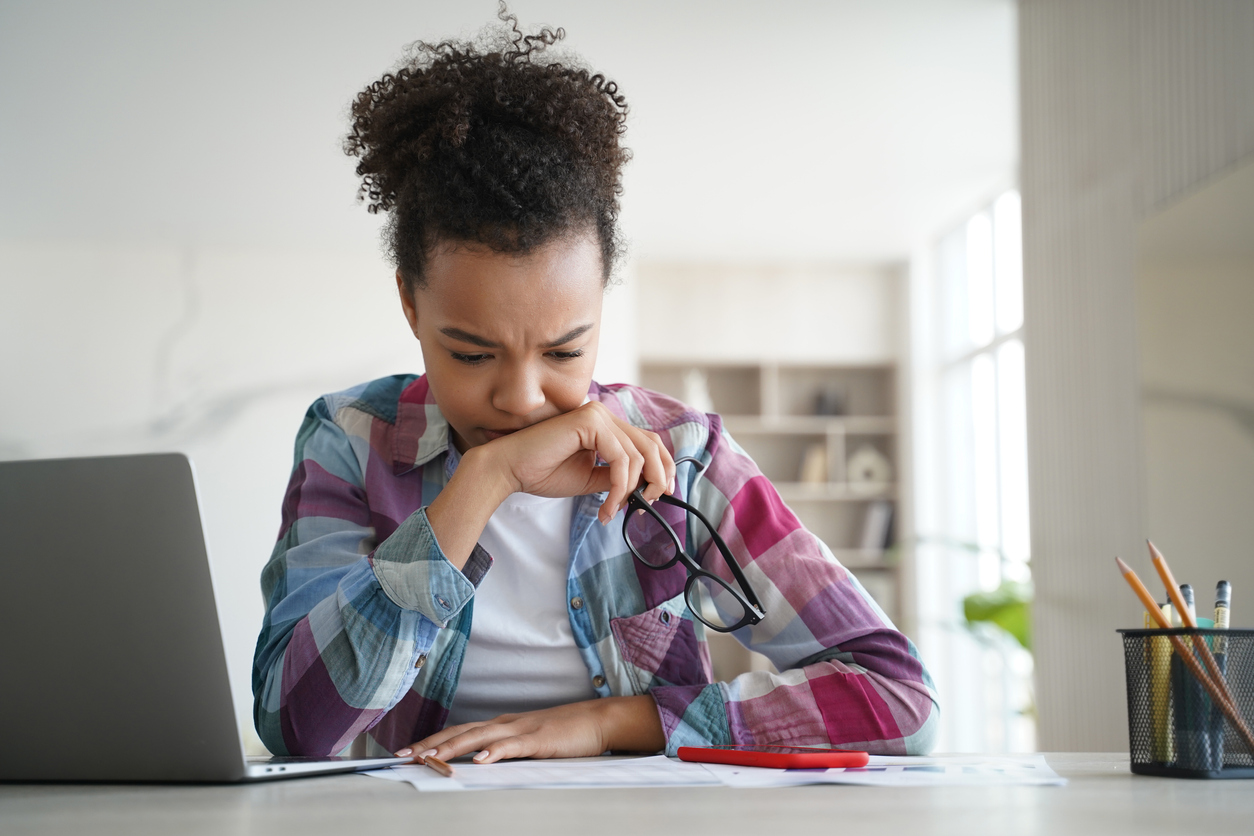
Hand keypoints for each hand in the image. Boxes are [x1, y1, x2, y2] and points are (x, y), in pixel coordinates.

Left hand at [394, 695, 665, 764]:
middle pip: (460, 732)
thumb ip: (506, 750)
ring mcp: (522, 729)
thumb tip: (479, 764)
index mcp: (502, 725)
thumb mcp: (529, 743)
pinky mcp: (539, 739)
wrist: (598, 720)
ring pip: (479, 737)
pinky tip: (481, 760)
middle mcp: (506, 723)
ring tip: (429, 758)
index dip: (432, 741)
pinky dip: (495, 752)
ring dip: (452, 748)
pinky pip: (513, 746)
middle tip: (403, 756)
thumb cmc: (565, 734)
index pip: (459, 732)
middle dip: (430, 744)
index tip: (407, 752)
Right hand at [483, 401, 674, 523]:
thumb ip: (618, 477)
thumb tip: (646, 487)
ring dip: (630, 490)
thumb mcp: (592, 478)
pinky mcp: (589, 421)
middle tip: (648, 503)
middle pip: (651, 444)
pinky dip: (619, 487)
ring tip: (612, 510)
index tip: (662, 493)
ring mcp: (597, 414)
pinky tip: (607, 505)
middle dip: (657, 477)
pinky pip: (621, 459)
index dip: (663, 466)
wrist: (510, 469)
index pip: (648, 441)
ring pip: (638, 455)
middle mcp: (603, 414)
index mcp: (605, 425)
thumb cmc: (544, 472)